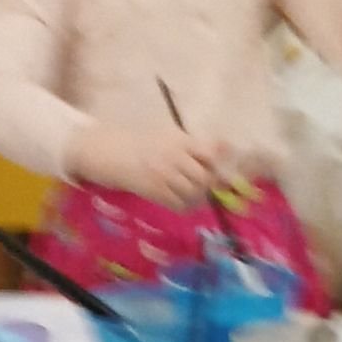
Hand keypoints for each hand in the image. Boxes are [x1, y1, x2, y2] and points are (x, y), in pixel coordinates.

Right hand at [77, 122, 227, 210]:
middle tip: (204, 185)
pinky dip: (186, 206)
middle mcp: (173, 156)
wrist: (112, 151)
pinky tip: (182, 201)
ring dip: (198, 197)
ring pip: (194, 193)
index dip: (216, 164)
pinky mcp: (155, 191)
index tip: (214, 169)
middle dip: (208, 184)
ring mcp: (164, 175)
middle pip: (204, 177)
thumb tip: (229, 146)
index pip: (209, 153)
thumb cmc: (144, 142)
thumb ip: (197, 144)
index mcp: (179, 139)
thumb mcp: (170, 135)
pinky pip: (180, 205)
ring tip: (193, 194)